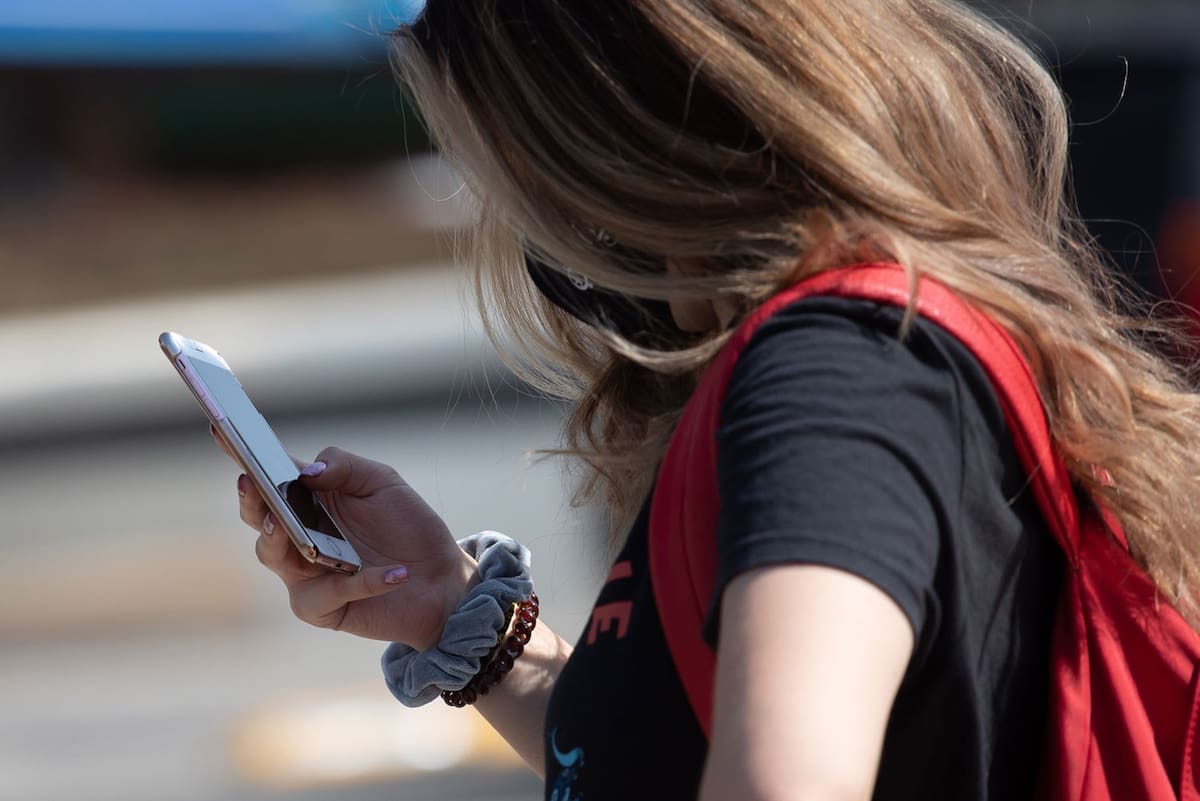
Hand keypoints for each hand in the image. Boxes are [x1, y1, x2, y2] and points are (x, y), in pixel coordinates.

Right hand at [217, 428, 475, 648]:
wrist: (442, 578)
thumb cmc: (408, 527)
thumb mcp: (383, 483)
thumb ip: (345, 467)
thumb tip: (306, 472)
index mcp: (307, 500)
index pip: (268, 476)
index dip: (241, 455)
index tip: (222, 429)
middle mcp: (297, 535)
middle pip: (257, 518)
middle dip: (251, 501)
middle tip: (252, 484)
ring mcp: (305, 573)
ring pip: (273, 556)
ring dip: (279, 539)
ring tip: (287, 525)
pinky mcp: (324, 608)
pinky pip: (330, 593)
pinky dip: (363, 582)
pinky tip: (395, 573)